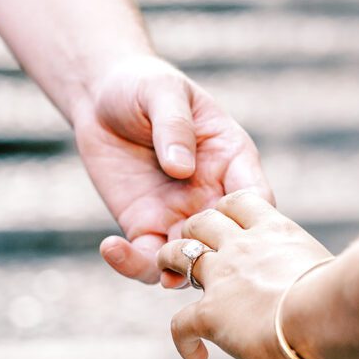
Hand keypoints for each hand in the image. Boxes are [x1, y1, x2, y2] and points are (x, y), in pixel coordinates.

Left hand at [72, 55, 272, 285]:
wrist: (101, 98)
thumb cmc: (143, 86)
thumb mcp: (162, 92)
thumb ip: (174, 126)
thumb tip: (181, 167)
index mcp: (233, 161)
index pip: (257, 200)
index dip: (251, 220)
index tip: (229, 225)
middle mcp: (212, 197)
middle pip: (230, 244)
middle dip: (216, 257)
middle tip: (187, 251)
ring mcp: (180, 218)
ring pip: (192, 263)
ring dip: (179, 272)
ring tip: (155, 261)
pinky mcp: (145, 229)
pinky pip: (147, 261)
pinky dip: (133, 265)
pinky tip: (110, 247)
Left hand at [157, 190, 332, 358]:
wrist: (326, 313)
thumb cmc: (344, 297)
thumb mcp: (336, 271)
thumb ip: (323, 277)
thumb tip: (346, 296)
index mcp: (275, 231)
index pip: (240, 202)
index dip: (228, 211)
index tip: (231, 228)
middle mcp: (241, 247)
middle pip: (201, 222)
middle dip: (194, 233)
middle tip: (197, 254)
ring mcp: (221, 277)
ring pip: (176, 255)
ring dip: (170, 264)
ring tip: (174, 281)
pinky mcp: (210, 312)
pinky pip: (179, 324)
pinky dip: (184, 341)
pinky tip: (198, 356)